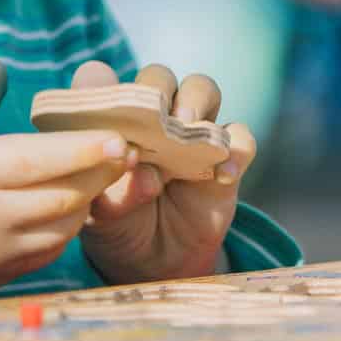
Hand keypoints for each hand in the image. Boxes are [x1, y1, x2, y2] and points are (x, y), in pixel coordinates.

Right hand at [0, 60, 130, 315]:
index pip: (41, 160)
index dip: (85, 150)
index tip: (117, 137)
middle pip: (65, 196)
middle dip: (102, 174)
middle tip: (129, 151)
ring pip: (64, 227)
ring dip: (89, 202)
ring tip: (105, 175)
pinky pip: (48, 252)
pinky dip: (67, 229)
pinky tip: (71, 207)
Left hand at [76, 62, 256, 284]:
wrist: (157, 264)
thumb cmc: (119, 227)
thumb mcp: (102, 219)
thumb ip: (114, 194)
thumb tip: (144, 173)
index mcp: (112, 122)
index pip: (100, 80)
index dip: (99, 82)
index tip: (103, 103)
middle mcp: (151, 118)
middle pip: (158, 77)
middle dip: (157, 88)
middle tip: (156, 116)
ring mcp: (191, 134)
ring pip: (202, 89)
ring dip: (196, 101)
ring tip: (189, 129)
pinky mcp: (225, 157)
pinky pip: (241, 138)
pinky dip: (236, 149)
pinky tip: (224, 175)